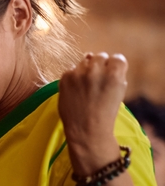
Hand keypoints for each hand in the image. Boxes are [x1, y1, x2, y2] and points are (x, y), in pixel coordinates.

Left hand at [59, 52, 127, 167]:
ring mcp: (79, 73)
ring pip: (84, 61)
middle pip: (100, 57)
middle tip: (97, 82)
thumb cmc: (106, 112)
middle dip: (100, 66)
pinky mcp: (65, 77)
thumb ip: (115, 73)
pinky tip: (76, 90)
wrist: (86, 129)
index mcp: (114, 74)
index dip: (114, 67)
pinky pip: (71, 70)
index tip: (111, 77)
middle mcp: (96, 70)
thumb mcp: (119, 91)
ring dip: (86, 70)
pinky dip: (74, 77)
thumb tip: (102, 59)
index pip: (117, 58)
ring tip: (86, 87)